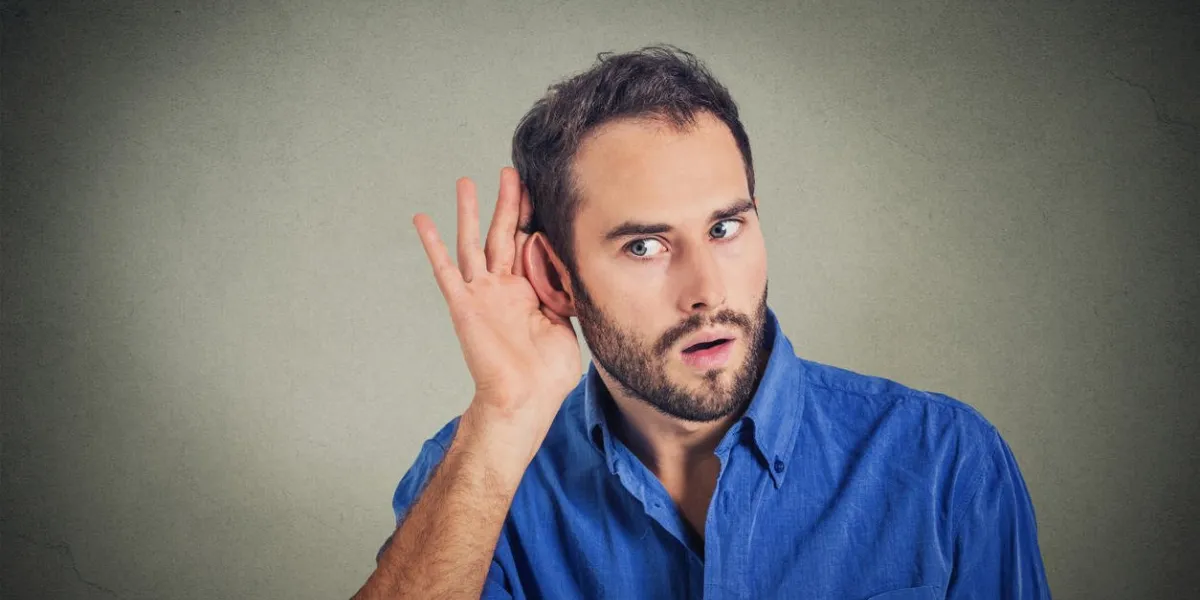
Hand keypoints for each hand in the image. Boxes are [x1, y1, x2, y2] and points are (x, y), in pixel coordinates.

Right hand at [413, 167, 581, 433]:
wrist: (525, 400)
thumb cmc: (548, 374)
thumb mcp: (568, 325)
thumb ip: (566, 294)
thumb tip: (577, 268)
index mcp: (529, 291)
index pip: (530, 244)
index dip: (533, 217)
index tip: (539, 188)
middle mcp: (503, 288)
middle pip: (504, 234)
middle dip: (508, 202)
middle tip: (510, 171)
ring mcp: (482, 294)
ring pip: (474, 243)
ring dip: (470, 212)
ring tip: (467, 181)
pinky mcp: (464, 304)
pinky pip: (445, 270)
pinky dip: (433, 244)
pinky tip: (422, 219)